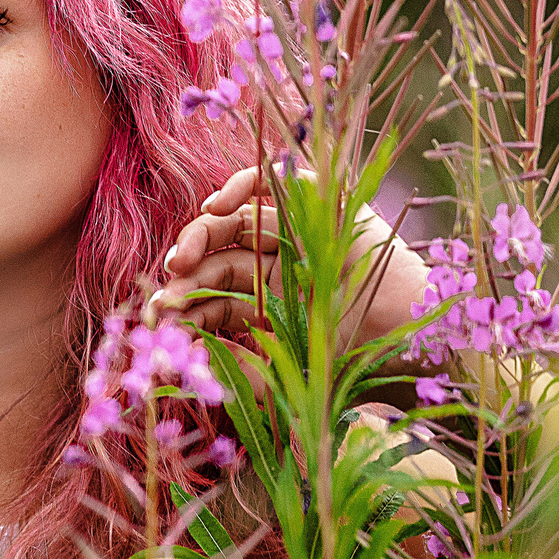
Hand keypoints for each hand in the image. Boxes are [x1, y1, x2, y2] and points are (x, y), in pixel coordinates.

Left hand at [150, 165, 432, 356]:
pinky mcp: (317, 207)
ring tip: (180, 259)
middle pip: (215, 257)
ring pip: (235, 221)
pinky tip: (214, 206)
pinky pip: (271, 182)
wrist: (400, 342)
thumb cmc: (345, 366)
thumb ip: (233, 374)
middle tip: (165, 292)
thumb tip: (176, 372)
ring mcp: (294, 236)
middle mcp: (273, 267)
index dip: (182, 304)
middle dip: (185, 274)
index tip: (158, 319)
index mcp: (262, 305)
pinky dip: (239, 184)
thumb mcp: (278, 376)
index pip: (209, 296)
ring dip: (200, 234)